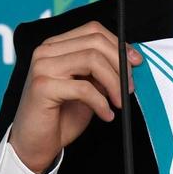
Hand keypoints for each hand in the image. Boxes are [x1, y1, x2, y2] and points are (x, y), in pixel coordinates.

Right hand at [10, 21, 142, 173]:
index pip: (93, 30)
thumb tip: (130, 59)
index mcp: (56, 46)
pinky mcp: (42, 86)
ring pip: (92, 60)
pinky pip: (84, 88)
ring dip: (114, 83)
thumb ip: (103, 70)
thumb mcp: (89, 86)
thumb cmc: (62, 114)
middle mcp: (46, 51)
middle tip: (129, 87)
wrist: (36, 143)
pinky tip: (106, 114)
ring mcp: (42, 67)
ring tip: (119, 102)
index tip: (136, 62)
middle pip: (95, 42)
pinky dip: (101, 103)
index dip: (118, 44)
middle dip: (120, 64)